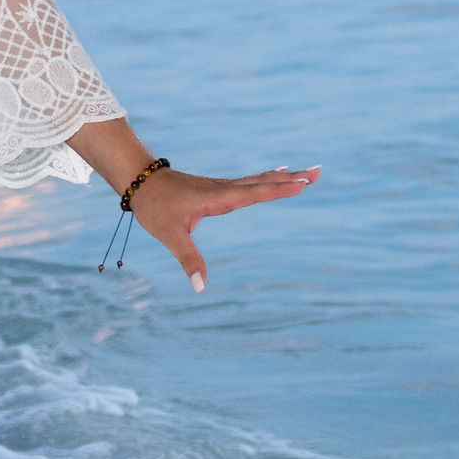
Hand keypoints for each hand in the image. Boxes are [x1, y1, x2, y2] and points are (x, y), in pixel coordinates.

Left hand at [130, 164, 318, 293]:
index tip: (302, 183)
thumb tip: (201, 287)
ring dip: (284, 177)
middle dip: (292, 179)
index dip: (279, 189)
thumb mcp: (169, 235)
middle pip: (264, 182)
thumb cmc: (154, 206)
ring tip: (308, 174)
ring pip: (259, 180)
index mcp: (218, 197)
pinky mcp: (218, 189)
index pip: (254, 193)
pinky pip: (250, 182)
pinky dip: (268, 179)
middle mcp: (224, 189)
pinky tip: (277, 174)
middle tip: (319, 172)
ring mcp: (222, 187)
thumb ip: (188, 259)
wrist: (139, 180)